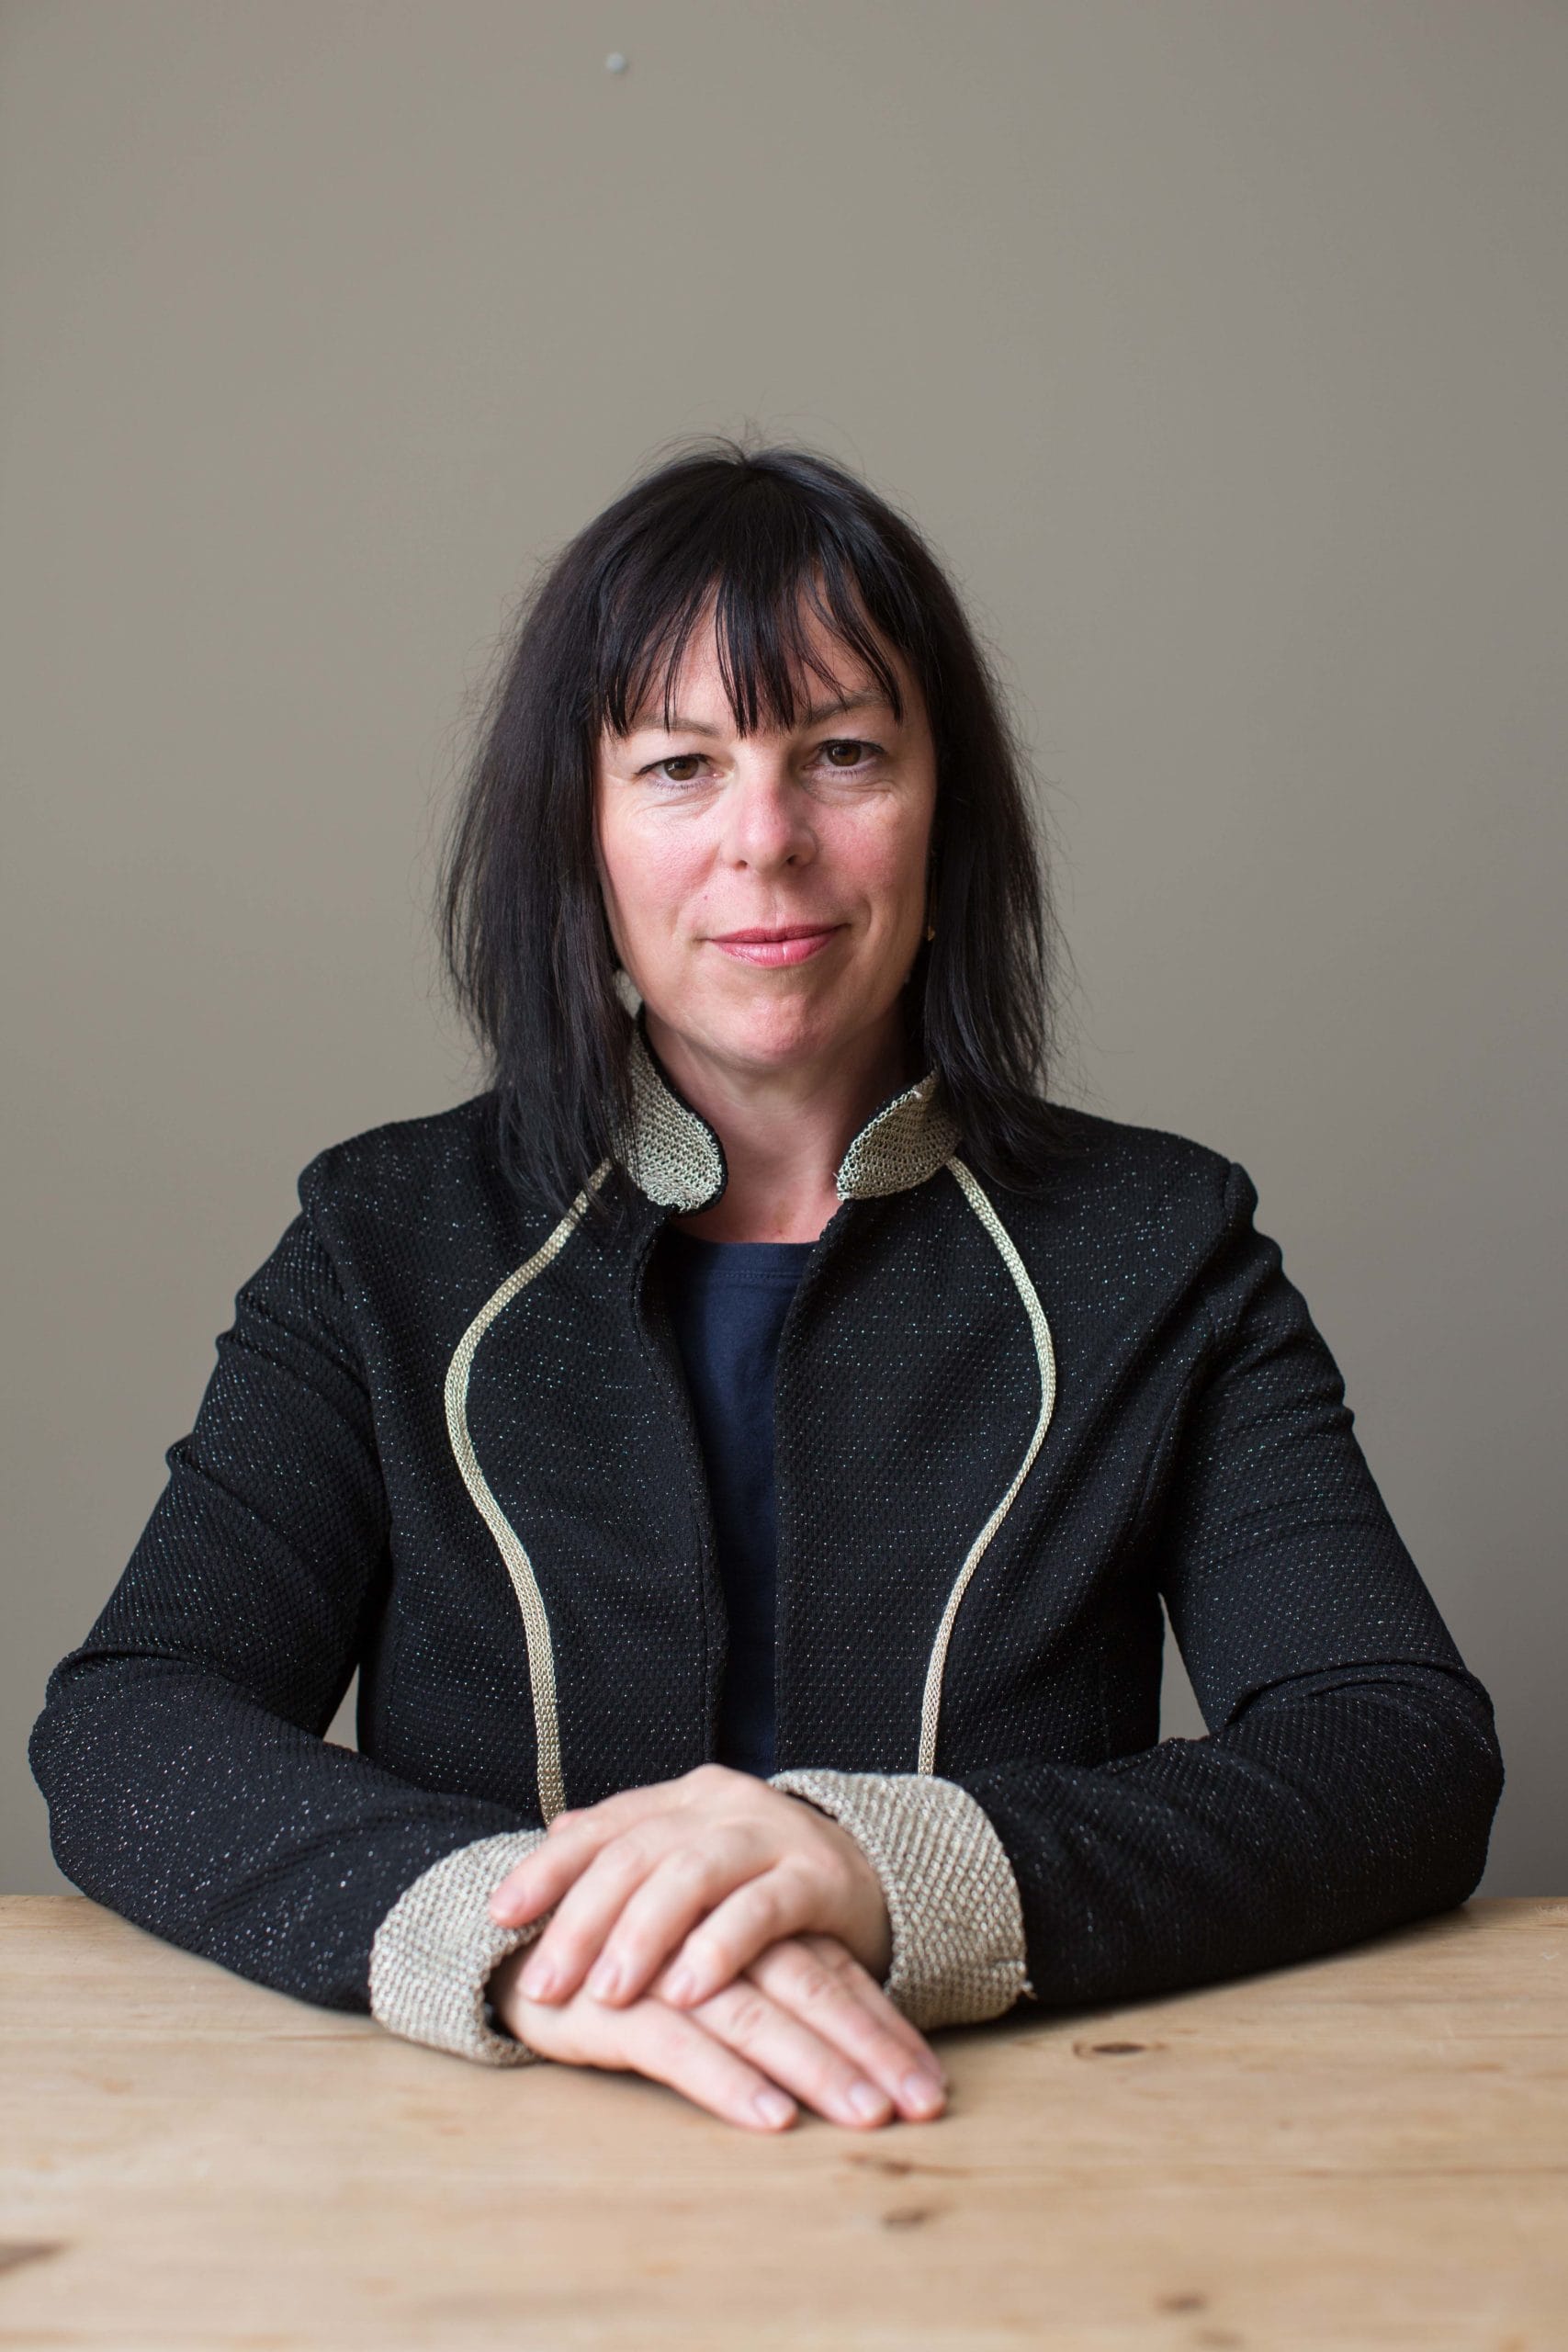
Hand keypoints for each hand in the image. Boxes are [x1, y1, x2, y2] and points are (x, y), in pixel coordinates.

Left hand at [487, 1764, 892, 2011]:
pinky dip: (718, 1948)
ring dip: (642, 1936)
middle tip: (543, 1984)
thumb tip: (554, 1836)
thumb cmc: (763, 1883)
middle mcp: (722, 1804)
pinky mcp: (819, 1878)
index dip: (547, 1869)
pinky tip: (686, 1990)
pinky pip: (761, 1910)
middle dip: (582, 1920)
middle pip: (636, 1853)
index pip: (602, 1826)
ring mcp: (773, 1835)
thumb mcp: (695, 1860)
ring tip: (606, 1992)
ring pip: (691, 1874)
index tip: (498, 1915)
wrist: (876, 1879)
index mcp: (684, 1798)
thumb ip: (632, 1849)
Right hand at [489, 1930, 946, 2133]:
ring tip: (864, 2115)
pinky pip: (681, 2045)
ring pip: (755, 2015)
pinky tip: (770, 2115)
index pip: (832, 1971)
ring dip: (815, 2067)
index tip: (933, 2087)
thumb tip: (853, 2053)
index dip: (885, 2027)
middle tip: (919, 2104)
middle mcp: (715, 1936)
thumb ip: (770, 1987)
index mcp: (745, 1922)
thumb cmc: (628, 1970)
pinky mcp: (615, 2003)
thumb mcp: (708, 1971)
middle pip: (808, 1988)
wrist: (514, 1949)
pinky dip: (728, 2081)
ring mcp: (665, 1965)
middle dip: (869, 2050)